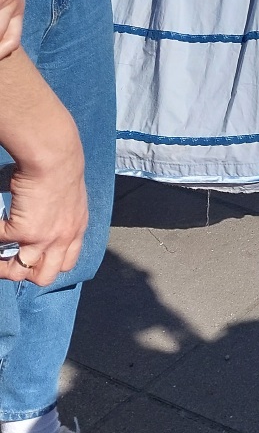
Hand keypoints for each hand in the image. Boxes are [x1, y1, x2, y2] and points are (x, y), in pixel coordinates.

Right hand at [0, 52, 86, 287]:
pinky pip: (0, 243)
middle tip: (12, 260)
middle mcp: (63, 239)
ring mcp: (43, 239)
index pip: (66, 263)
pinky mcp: (23, 231)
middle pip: (45, 276)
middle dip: (26, 273)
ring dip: (4, 266)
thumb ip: (62, 216)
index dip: (49, 264)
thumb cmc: (62, 166)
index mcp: (76, 229)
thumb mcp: (72, 198)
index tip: (35, 258)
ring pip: (20, 271)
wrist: (55, 156)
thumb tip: (41, 220)